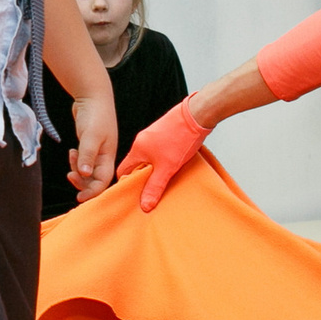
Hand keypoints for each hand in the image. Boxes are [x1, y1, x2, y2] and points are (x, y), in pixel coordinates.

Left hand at [67, 93, 116, 202]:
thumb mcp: (91, 136)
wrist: (93, 96)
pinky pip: (84, 161)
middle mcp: (104, 156)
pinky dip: (76, 161)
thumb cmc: (96, 114)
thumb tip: (85, 174)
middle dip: (82, 182)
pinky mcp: (89, 146)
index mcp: (108, 156)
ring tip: (72, 156)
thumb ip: (88, 155)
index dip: (93, 192)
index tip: (79, 197)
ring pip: (87, 171)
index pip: (103, 181)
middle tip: (69, 176)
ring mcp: (97, 151)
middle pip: (95, 179)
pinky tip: (72, 152)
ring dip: (77, 170)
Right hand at [117, 97, 211, 211]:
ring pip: (149, 157)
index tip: (134, 194)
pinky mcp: (164, 132)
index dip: (127, 183)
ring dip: (155, 168)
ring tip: (165, 177)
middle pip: (136, 164)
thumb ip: (155, 187)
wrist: (197, 115)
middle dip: (143, 177)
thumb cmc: (181, 137)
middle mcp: (142, 140)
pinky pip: (158, 150)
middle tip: (151, 189)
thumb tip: (145, 205)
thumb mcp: (167, 168)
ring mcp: (153, 135)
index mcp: (138, 149)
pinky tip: (174, 164)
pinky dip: (163, 159)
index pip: (123, 170)